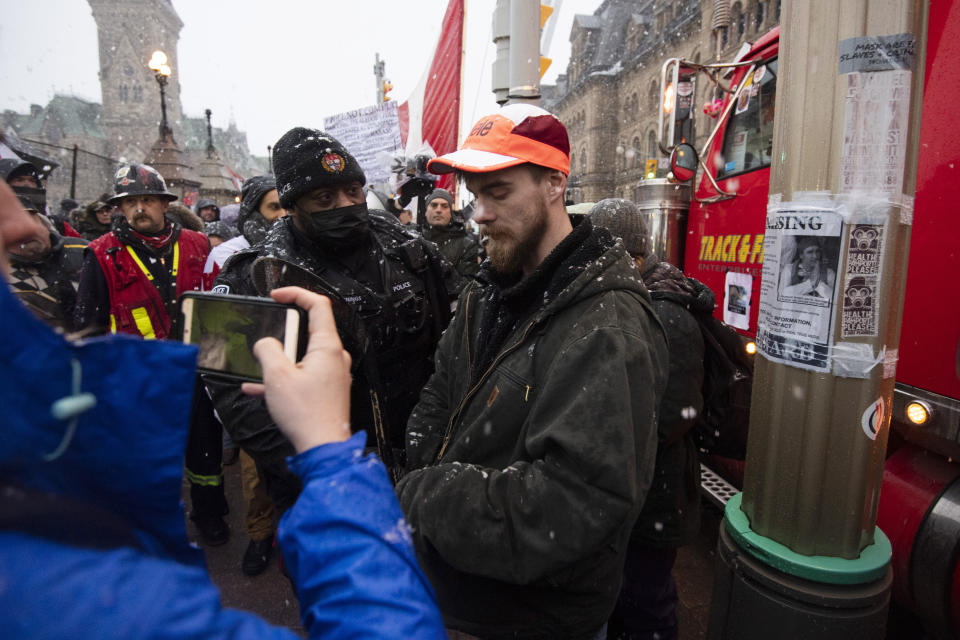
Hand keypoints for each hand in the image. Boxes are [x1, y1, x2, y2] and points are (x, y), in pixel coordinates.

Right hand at [242, 287, 351, 452]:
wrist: (322, 448)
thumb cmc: (306, 415)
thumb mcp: (277, 377)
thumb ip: (268, 351)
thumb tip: (265, 343)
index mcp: (328, 346)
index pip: (318, 304)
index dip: (296, 293)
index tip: (278, 296)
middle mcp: (335, 357)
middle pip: (308, 330)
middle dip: (282, 335)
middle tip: (267, 347)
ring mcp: (333, 374)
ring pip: (302, 355)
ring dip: (279, 359)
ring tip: (261, 372)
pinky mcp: (327, 389)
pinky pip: (302, 374)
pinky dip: (283, 377)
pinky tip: (258, 388)